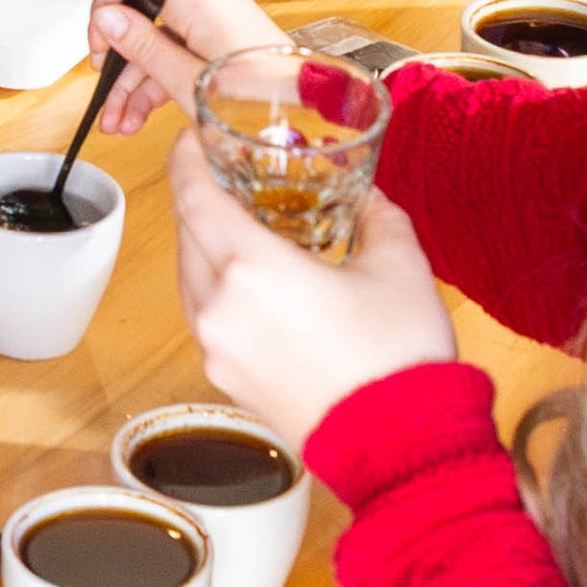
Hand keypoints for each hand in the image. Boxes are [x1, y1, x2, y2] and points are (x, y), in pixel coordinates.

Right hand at [85, 0, 286, 138]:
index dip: (107, 3)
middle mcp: (211, 1)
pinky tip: (143, 112)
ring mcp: (219, 20)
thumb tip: (107, 18)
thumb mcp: (190, 82)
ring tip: (121, 120)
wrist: (308, 115)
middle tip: (105, 91)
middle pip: (145, 16)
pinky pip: (181, 50)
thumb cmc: (264, 103)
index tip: (98, 43)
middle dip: (120, 59)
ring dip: (136, 81)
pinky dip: (160, 79)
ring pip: (160, 41)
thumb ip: (145, 48)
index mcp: (203, 1)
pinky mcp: (225, 39)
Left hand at [164, 142, 465, 448]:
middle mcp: (219, 308)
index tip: (191, 140)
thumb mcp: (398, 265)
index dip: (187, 160)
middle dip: (200, 201)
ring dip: (205, 248)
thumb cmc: (397, 358)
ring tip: (244, 231)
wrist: (400, 446)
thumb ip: (376, 217)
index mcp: (250, 267)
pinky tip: (254, 287)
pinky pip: (206, 319)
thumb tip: (368, 199)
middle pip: (186, 235)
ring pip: (190, 280)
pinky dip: (217, 291)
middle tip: (227, 179)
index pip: (193, 196)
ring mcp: (218, 350)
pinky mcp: (227, 382)